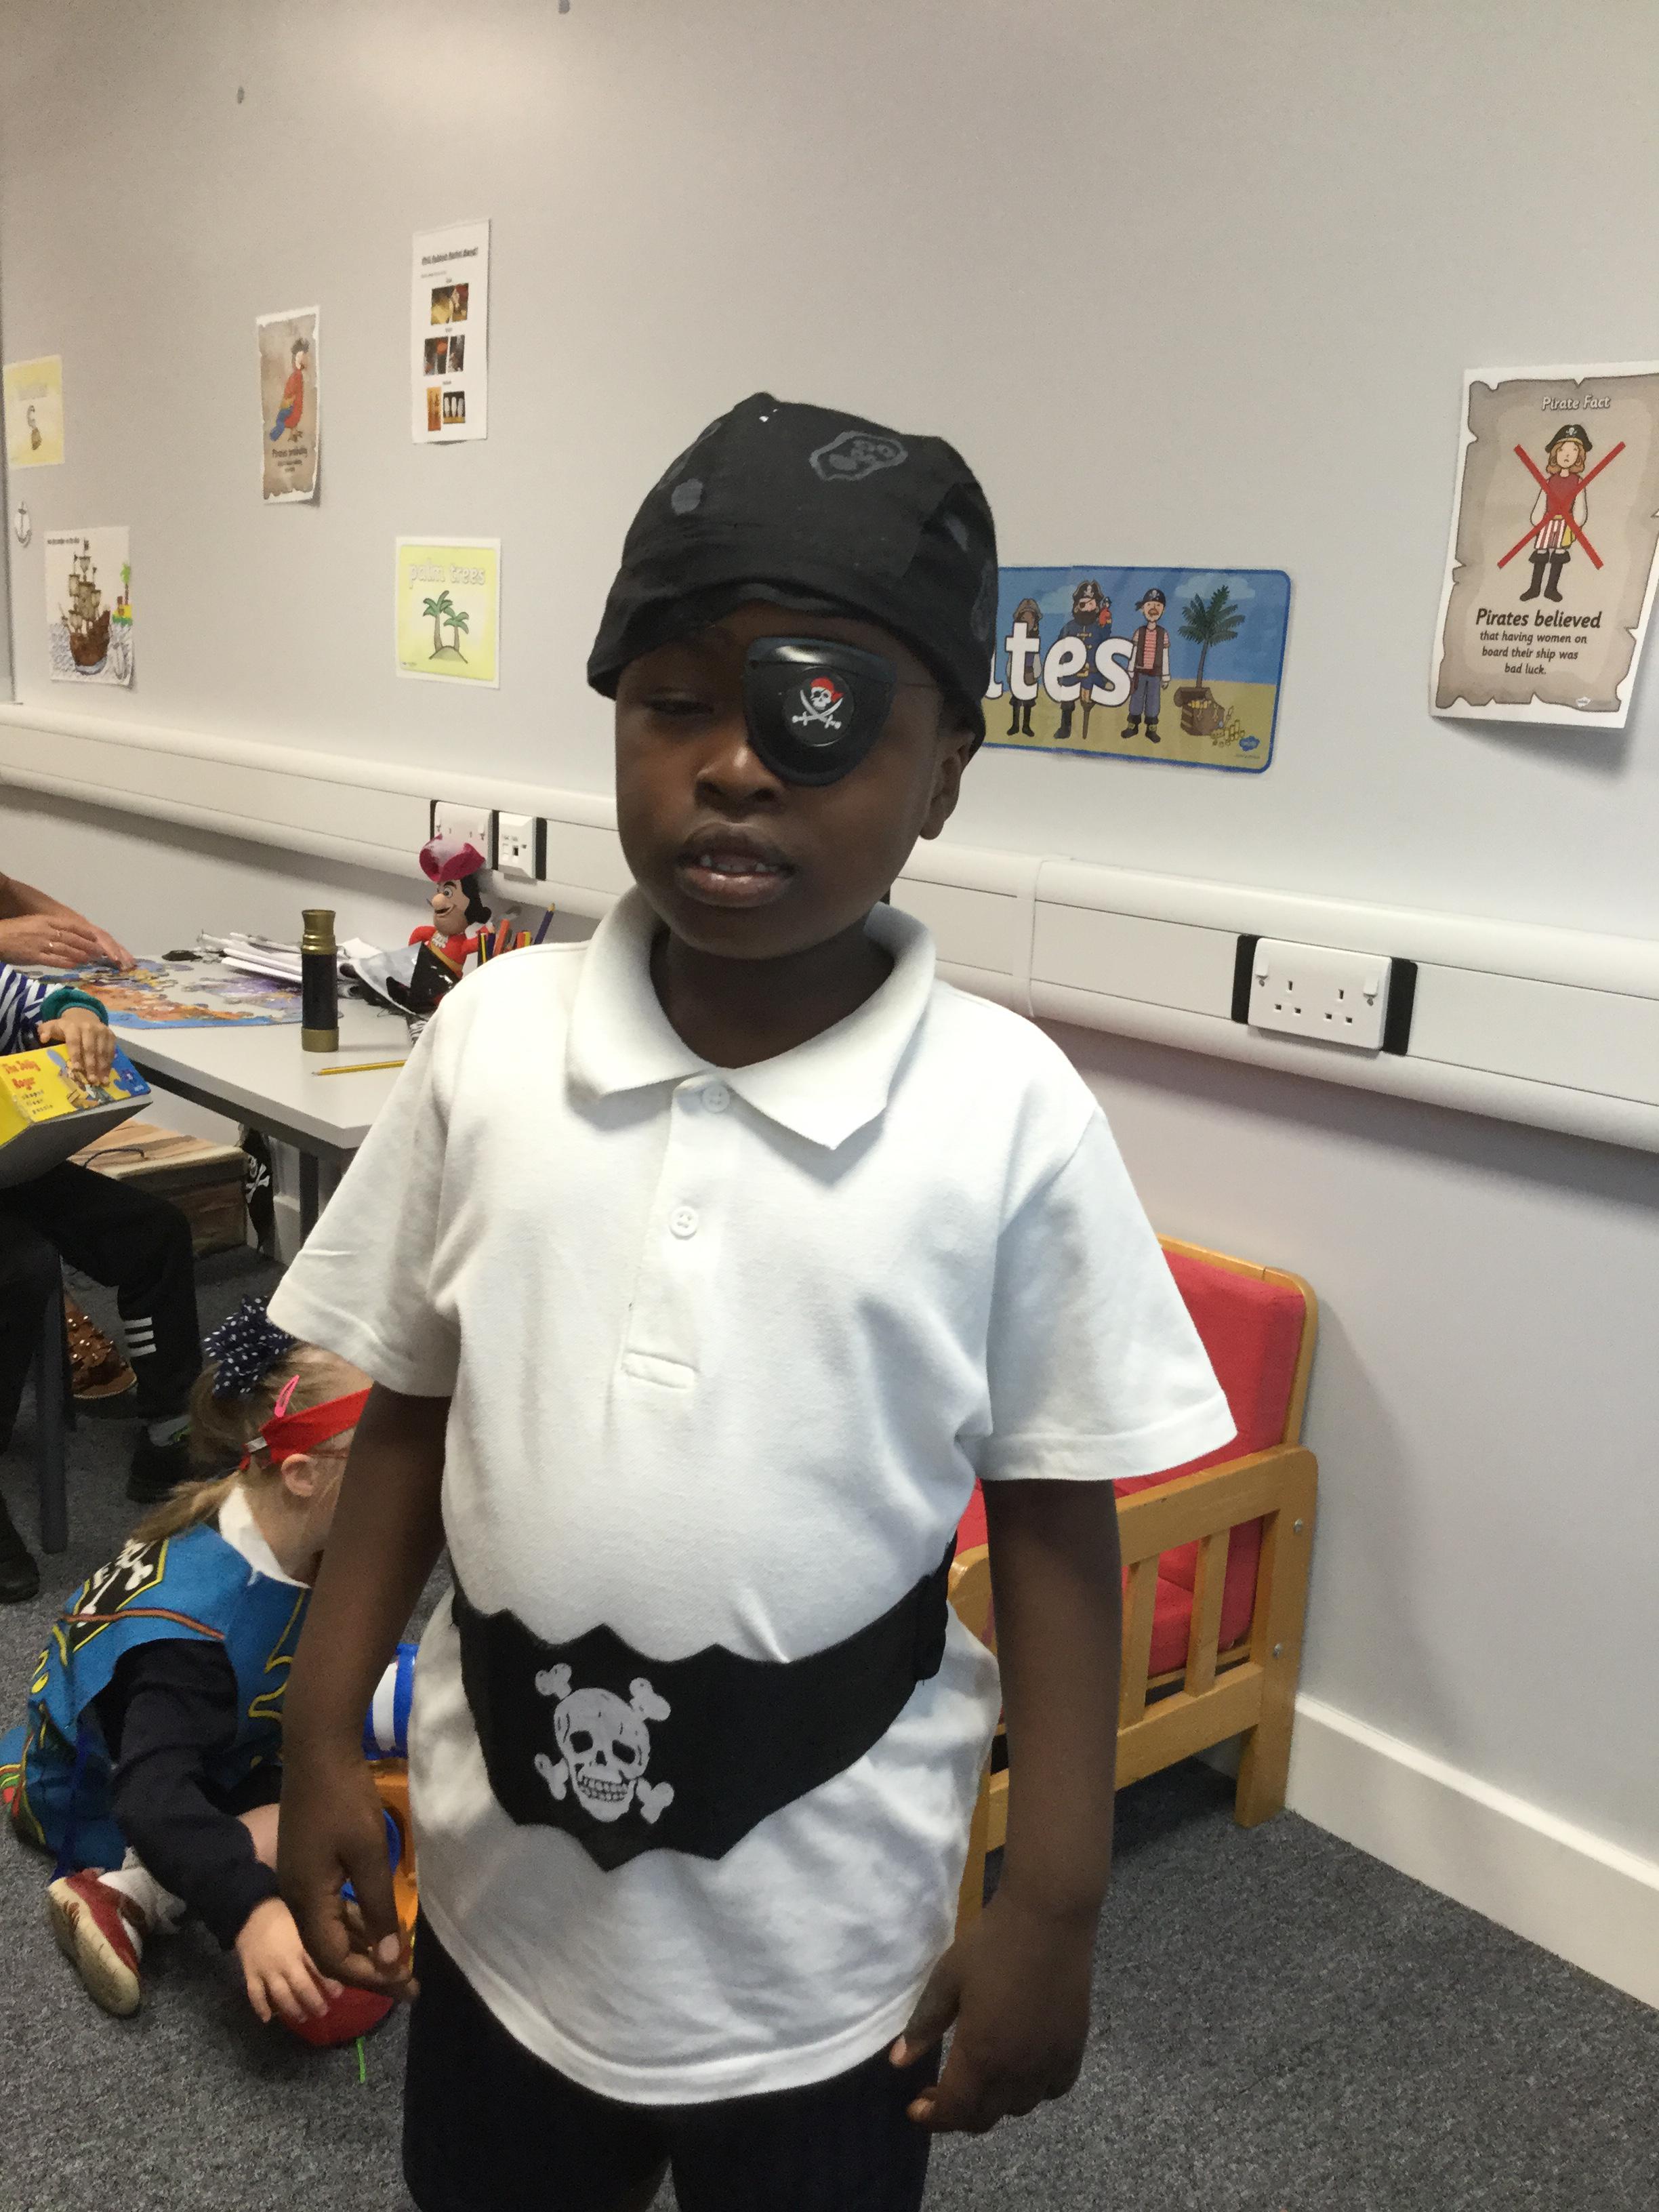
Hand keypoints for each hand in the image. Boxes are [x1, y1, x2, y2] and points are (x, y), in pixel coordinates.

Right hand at [0, 913, 103, 968]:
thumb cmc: (13, 930)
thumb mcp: (32, 922)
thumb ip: (48, 927)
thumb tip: (62, 932)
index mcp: (45, 921)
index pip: (70, 925)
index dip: (84, 932)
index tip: (95, 936)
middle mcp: (45, 931)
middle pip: (72, 938)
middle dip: (88, 945)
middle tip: (99, 951)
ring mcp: (40, 944)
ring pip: (66, 949)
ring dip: (81, 954)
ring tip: (91, 959)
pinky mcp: (34, 956)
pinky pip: (54, 960)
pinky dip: (67, 962)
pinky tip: (76, 965)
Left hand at [38, 1009, 115, 1085]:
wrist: (84, 1015)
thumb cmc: (66, 1027)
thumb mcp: (53, 1026)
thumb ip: (46, 1031)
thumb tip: (43, 1039)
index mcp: (73, 1026)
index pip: (74, 1041)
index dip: (75, 1055)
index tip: (76, 1068)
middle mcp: (89, 1028)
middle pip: (90, 1048)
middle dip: (91, 1065)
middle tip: (92, 1080)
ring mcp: (102, 1031)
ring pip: (102, 1051)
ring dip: (102, 1067)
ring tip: (102, 1081)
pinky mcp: (111, 1035)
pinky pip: (111, 1051)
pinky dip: (109, 1063)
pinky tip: (107, 1074)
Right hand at [233, 1895, 343, 2025]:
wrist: (250, 1908)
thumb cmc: (285, 1911)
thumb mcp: (310, 1917)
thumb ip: (327, 1931)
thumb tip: (354, 1941)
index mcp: (302, 1945)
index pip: (319, 1968)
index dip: (330, 1983)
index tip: (339, 1994)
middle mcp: (285, 1961)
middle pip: (301, 1987)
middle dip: (314, 2002)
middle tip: (324, 2012)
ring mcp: (266, 1970)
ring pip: (280, 1996)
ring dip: (292, 2010)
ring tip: (303, 2018)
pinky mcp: (250, 1973)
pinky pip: (255, 1995)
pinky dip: (260, 2008)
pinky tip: (268, 2019)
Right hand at [277, 1743, 415, 1999]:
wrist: (317, 1752)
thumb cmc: (345, 1802)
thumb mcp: (369, 1855)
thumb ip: (379, 1908)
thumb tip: (390, 1959)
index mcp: (306, 1902)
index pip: (333, 1960)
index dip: (369, 1977)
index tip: (405, 1983)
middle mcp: (296, 1899)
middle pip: (329, 1951)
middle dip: (368, 1969)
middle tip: (407, 1982)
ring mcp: (299, 1881)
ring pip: (329, 1930)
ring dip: (363, 1946)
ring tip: (397, 1958)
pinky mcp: (307, 1866)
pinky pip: (328, 1908)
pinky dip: (353, 1921)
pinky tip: (377, 1923)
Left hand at [889, 1889, 1094, 2133]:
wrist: (1048, 1918)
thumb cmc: (992, 1944)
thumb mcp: (947, 1979)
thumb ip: (924, 2025)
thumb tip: (898, 2062)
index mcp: (981, 2055)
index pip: (955, 2110)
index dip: (933, 2117)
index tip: (916, 2108)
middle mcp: (1017, 2071)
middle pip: (985, 2117)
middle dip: (957, 2113)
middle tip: (938, 2093)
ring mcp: (1050, 2062)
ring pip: (1019, 2106)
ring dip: (994, 2102)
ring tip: (978, 2078)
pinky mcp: (1074, 2048)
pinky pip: (1053, 2089)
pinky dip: (1033, 2089)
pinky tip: (1022, 2068)